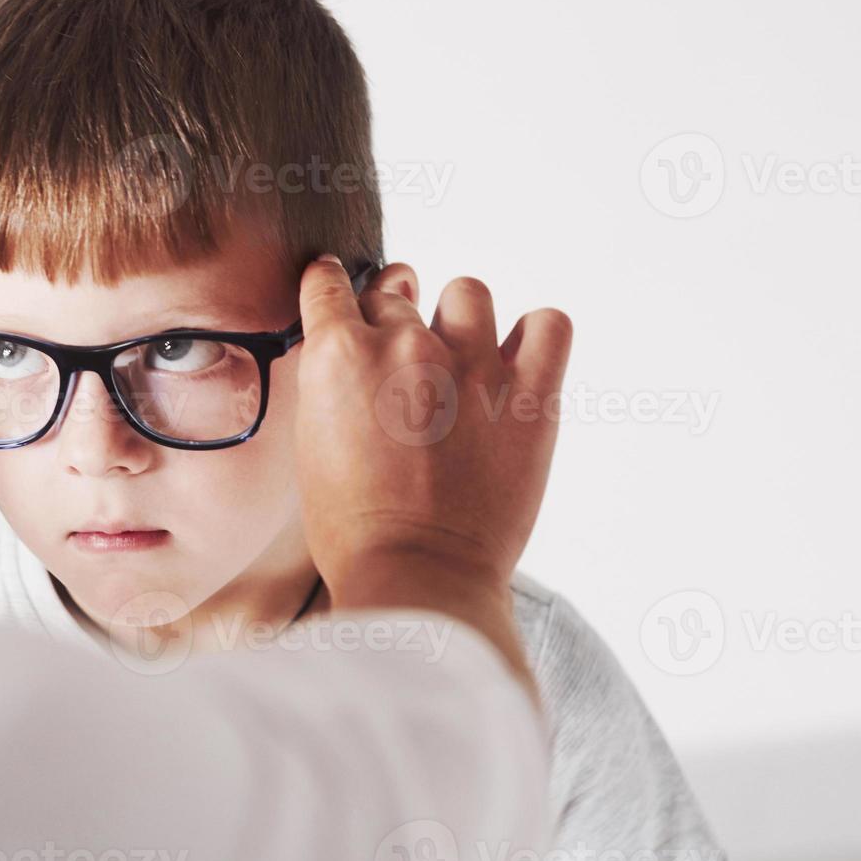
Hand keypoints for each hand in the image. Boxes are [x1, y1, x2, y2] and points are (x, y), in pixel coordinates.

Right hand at [293, 256, 571, 655]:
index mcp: (339, 356)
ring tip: (461, 362)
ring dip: (459, 319)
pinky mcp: (531, 394)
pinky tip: (517, 363)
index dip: (333, 288)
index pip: (330, 283)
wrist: (417, 577)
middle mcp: (404, 347)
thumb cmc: (354, 529)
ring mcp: (473, 365)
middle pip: (396, 292)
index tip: (341, 296)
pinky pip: (548, 325)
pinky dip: (535, 335)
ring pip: (468, 293)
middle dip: (393, 318)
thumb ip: (331, 383)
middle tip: (402, 362)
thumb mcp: (311, 444)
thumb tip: (350, 353)